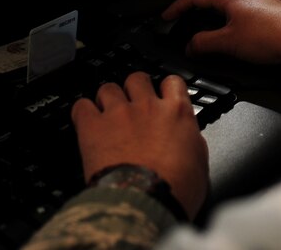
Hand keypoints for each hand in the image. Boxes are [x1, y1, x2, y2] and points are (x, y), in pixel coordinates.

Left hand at [72, 73, 207, 219]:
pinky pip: (81, 106)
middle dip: (134, 89)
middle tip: (131, 105)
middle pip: (137, 78)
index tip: (162, 98)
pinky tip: (85, 123)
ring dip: (107, 100)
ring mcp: (119, 113)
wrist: (144, 203)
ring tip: (106, 115)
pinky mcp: (93, 127)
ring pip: (108, 88)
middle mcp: (148, 106)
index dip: (166, 89)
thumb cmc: (174, 190)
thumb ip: (191, 140)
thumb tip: (187, 138)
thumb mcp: (199, 163)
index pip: (172, 82)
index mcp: (177, 113)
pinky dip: (82, 113)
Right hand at [162, 0, 280, 69]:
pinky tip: (243, 29)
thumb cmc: (271, 38)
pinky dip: (239, 14)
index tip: (168, 16)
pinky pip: (250, 5)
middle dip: (201, 5)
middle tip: (191, 18)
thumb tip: (191, 46)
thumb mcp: (228, 44)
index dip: (177, 7)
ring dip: (221, 9)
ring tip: (217, 25)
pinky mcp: (274, 6)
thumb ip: (204, 43)